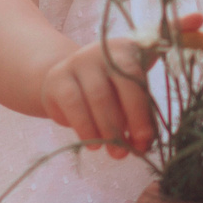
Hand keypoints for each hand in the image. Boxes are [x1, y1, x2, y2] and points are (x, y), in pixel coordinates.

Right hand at [44, 36, 156, 157]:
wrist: (67, 80)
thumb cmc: (109, 91)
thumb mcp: (128, 96)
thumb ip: (140, 115)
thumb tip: (143, 143)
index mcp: (128, 50)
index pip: (138, 76)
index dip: (142, 110)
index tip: (145, 139)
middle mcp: (104, 50)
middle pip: (122, 83)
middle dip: (128, 121)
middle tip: (129, 150)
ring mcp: (79, 60)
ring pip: (98, 96)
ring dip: (107, 129)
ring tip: (114, 151)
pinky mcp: (57, 78)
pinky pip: (74, 104)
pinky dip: (85, 127)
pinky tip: (92, 143)